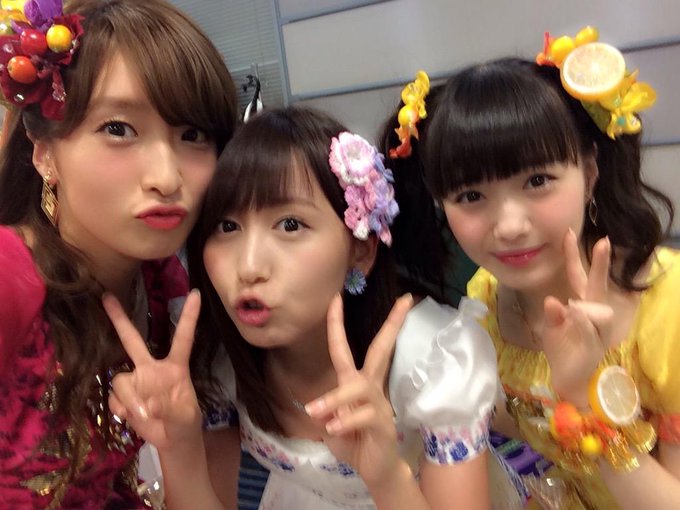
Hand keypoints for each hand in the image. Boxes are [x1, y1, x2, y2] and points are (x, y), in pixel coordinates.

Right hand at [103, 289, 202, 450]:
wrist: (172, 440)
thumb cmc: (185, 422)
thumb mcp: (186, 417)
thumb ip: (170, 409)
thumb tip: (150, 406)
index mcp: (176, 366)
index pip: (183, 337)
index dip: (189, 316)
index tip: (195, 293)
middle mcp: (152, 368)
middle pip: (133, 340)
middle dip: (119, 319)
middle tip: (107, 297)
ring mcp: (136, 381)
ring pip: (121, 379)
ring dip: (130, 399)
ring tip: (143, 414)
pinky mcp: (123, 397)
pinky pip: (114, 397)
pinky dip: (122, 409)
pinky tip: (131, 417)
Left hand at [305, 293, 412, 489]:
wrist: (376, 470)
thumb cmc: (353, 440)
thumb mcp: (333, 423)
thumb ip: (328, 410)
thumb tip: (321, 408)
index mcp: (356, 382)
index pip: (346, 348)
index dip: (339, 323)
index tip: (337, 297)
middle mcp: (370, 387)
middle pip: (381, 350)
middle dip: (391, 325)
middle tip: (403, 301)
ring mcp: (379, 404)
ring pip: (360, 387)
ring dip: (335, 398)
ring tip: (314, 411)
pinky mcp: (383, 424)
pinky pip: (364, 415)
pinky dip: (346, 420)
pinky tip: (333, 429)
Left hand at [542, 229, 612, 406]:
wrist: (568, 377)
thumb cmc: (562, 349)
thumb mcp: (551, 328)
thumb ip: (554, 314)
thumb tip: (553, 300)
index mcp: (582, 305)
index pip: (579, 276)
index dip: (573, 255)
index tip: (569, 232)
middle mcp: (593, 313)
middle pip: (598, 285)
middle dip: (601, 263)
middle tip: (604, 241)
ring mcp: (598, 328)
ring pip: (595, 309)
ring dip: (581, 309)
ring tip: (571, 314)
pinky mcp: (595, 343)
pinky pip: (589, 326)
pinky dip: (580, 320)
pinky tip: (574, 315)